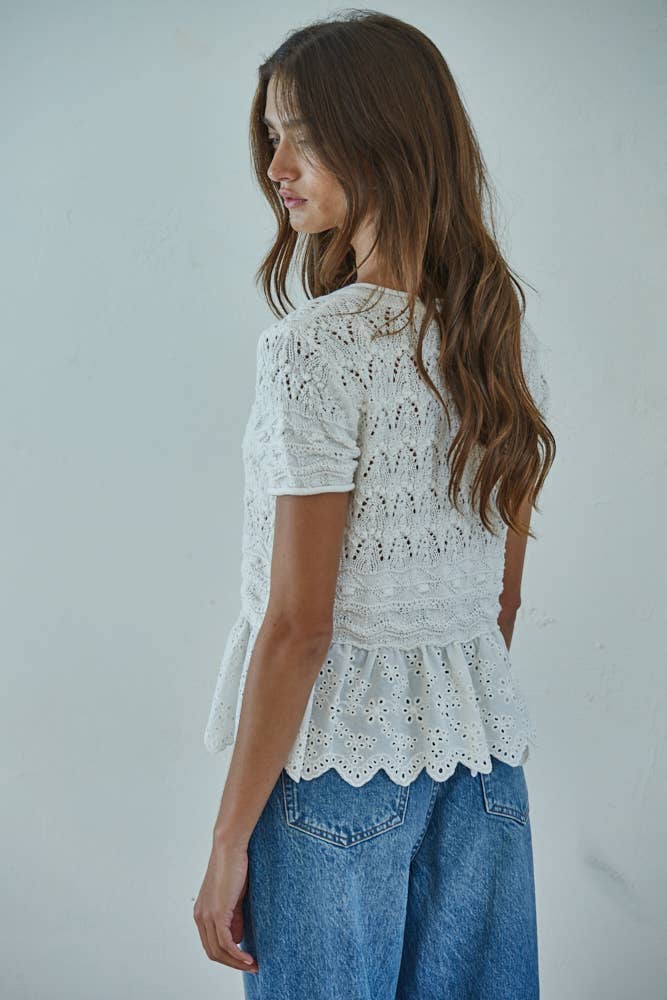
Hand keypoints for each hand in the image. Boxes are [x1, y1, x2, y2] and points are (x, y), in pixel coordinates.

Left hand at [193, 839, 257, 973]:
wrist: (230, 848)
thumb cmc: (234, 867)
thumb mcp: (234, 899)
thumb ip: (234, 918)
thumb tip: (237, 940)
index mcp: (202, 913)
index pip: (211, 944)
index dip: (227, 956)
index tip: (244, 960)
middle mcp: (200, 917)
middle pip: (213, 952)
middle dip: (232, 963)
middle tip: (252, 966)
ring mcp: (207, 915)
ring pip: (219, 950)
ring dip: (236, 962)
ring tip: (253, 964)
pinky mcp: (217, 913)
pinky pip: (225, 942)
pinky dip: (237, 954)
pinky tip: (248, 958)